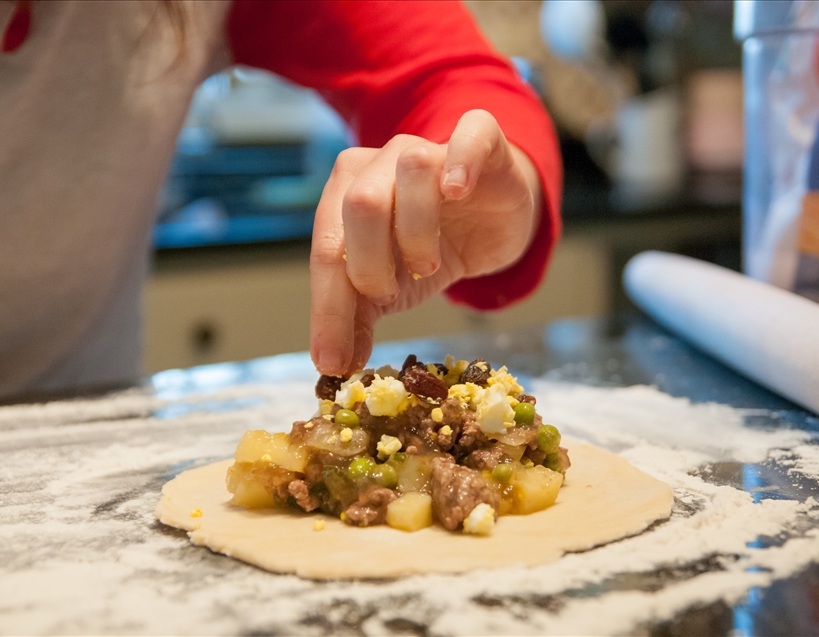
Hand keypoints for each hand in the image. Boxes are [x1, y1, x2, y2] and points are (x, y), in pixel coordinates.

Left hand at [309, 109, 542, 376]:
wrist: (490, 219)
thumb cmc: (430, 248)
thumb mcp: (391, 290)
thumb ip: (357, 320)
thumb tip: (336, 366)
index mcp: (344, 197)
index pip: (328, 249)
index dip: (328, 308)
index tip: (334, 361)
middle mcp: (379, 163)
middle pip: (361, 204)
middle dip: (370, 263)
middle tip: (391, 295)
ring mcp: (429, 146)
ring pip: (411, 169)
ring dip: (417, 228)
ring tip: (427, 264)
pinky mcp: (480, 142)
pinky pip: (469, 134)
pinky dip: (461, 161)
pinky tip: (457, 192)